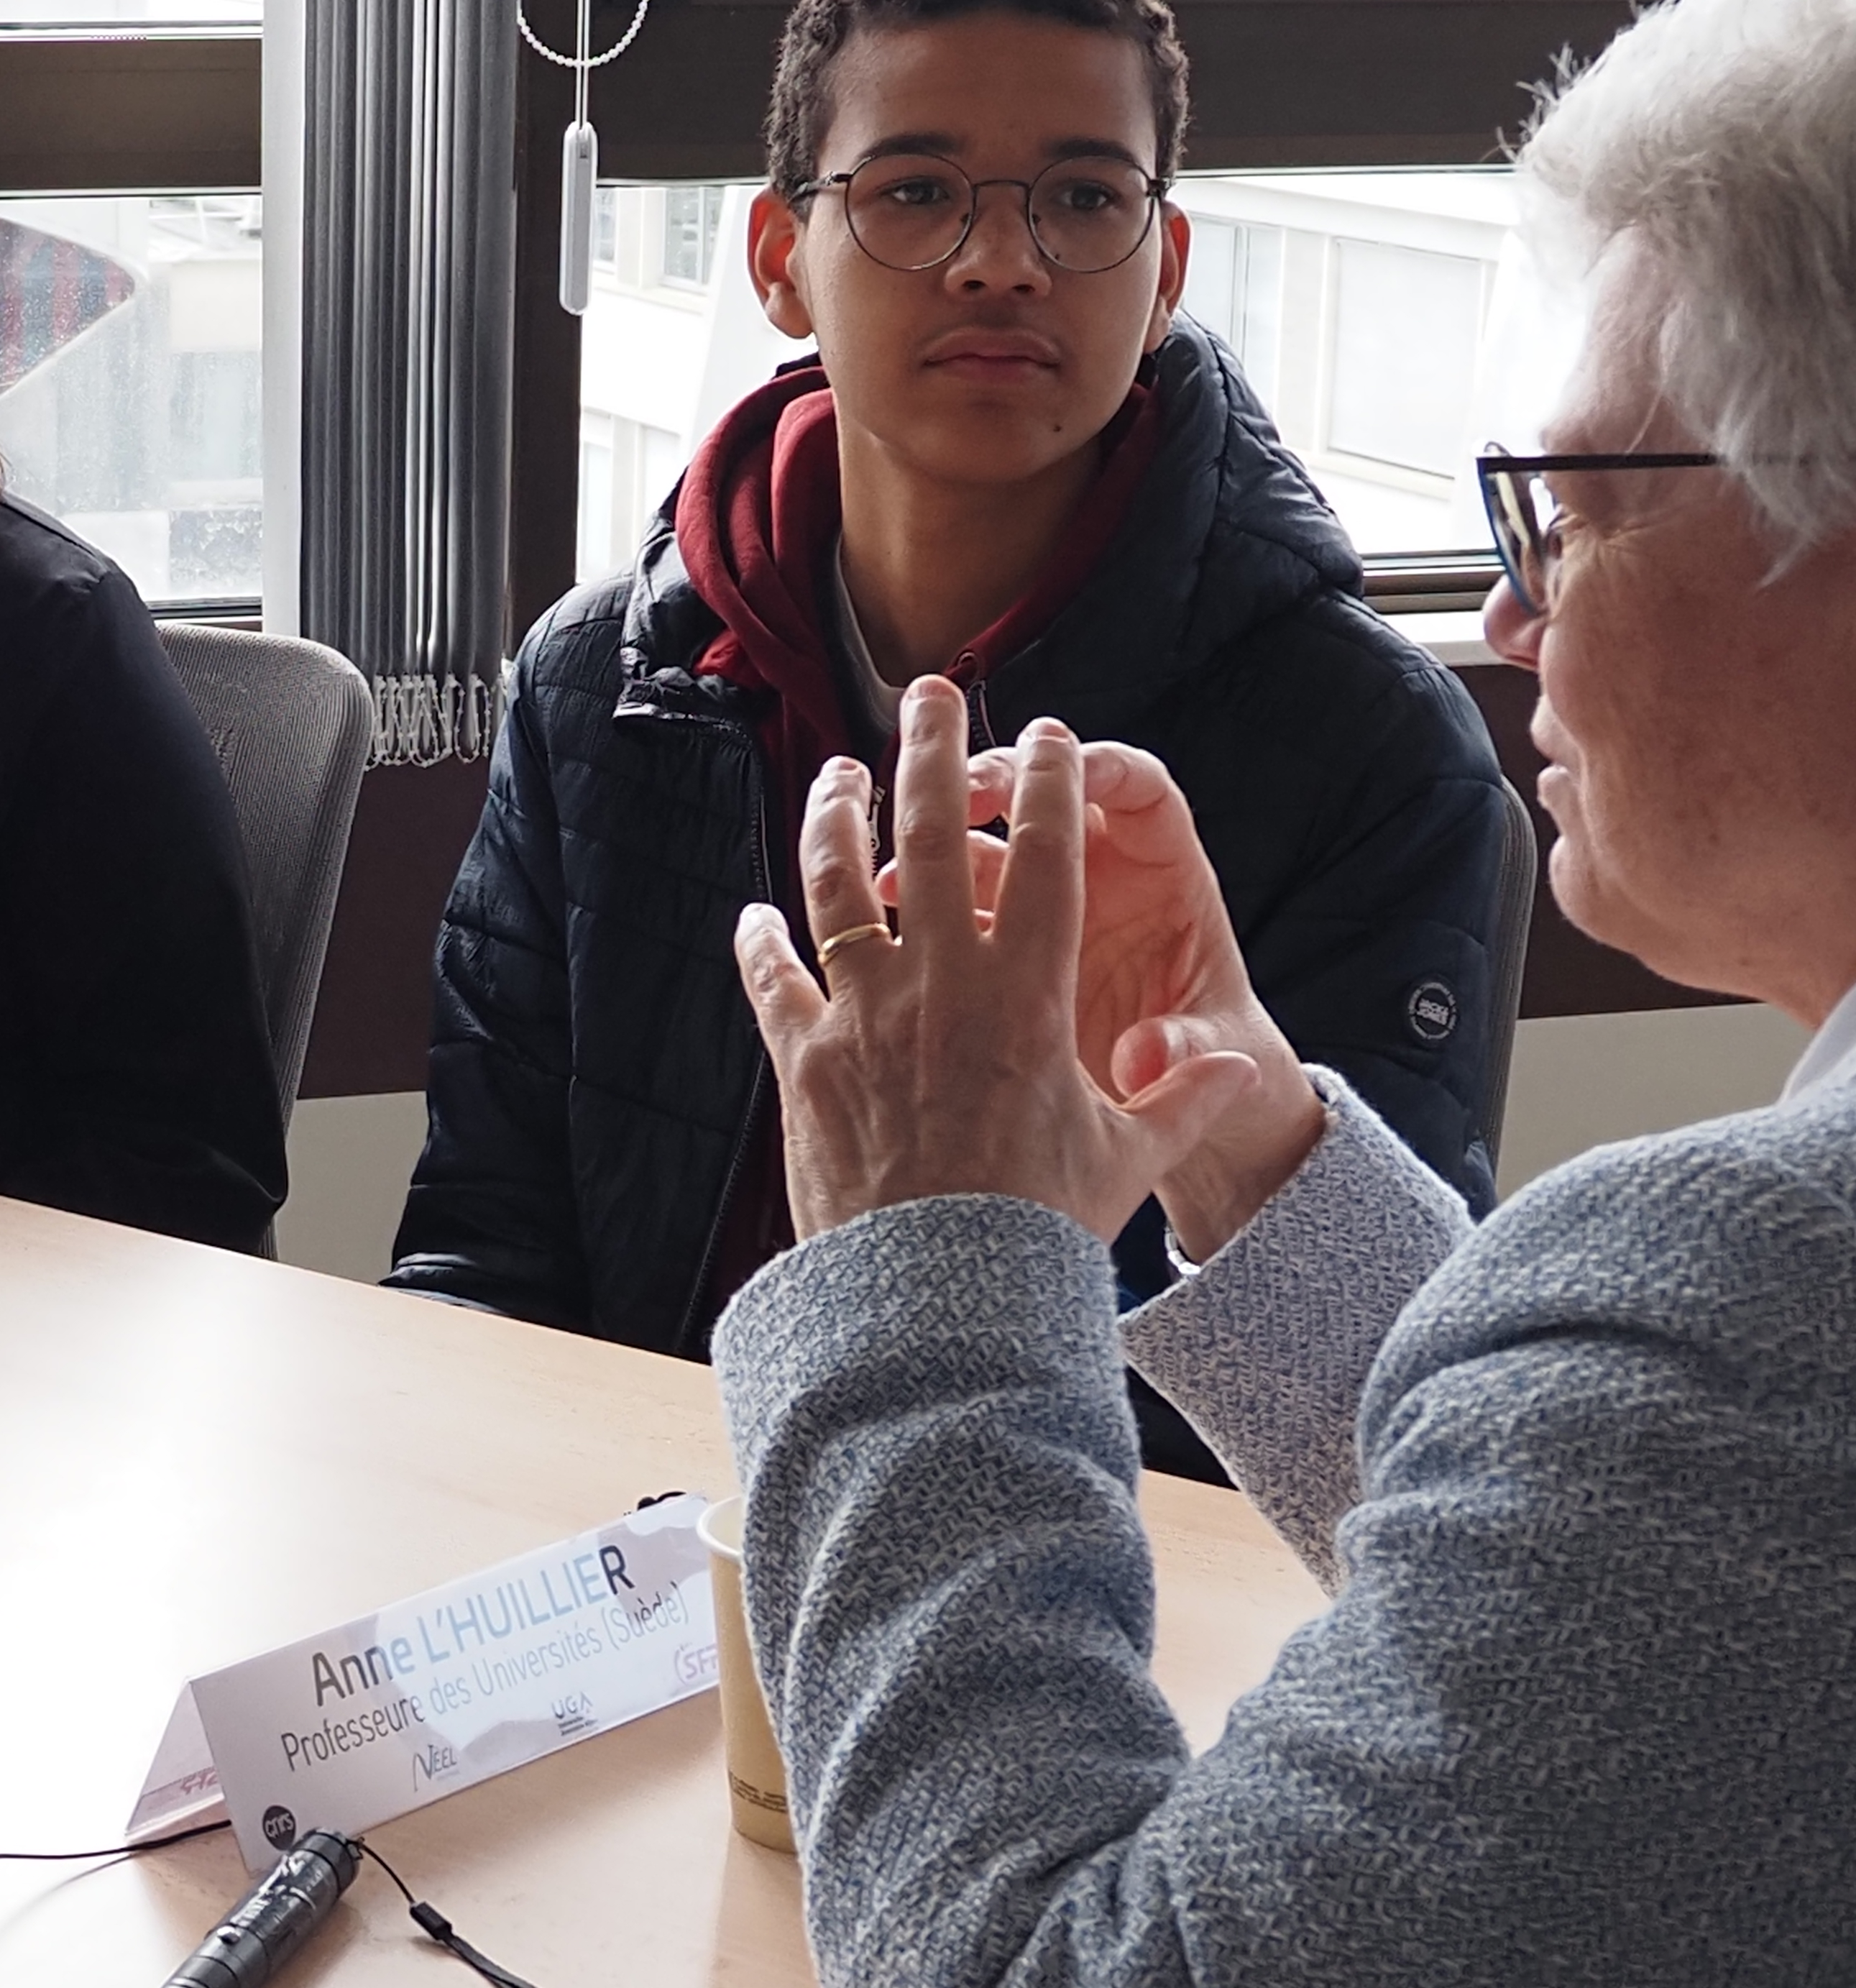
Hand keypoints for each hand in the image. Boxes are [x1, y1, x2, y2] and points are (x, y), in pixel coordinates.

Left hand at [732, 679, 1266, 1243]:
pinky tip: (755, 914)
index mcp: (1029, 994)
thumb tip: (1231, 1071)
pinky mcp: (803, 1059)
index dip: (1051, 787)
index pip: (1047, 860)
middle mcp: (940, 984)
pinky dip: (760, 942)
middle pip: (934, 834)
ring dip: (836, 817)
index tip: (1053, 736)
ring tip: (839, 771)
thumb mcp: (1123, 1160)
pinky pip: (773, 979)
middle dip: (932, 751)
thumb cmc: (1034, 1230)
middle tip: (932, 692)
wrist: (933, 1294)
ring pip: (837, 884)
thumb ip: (1173, 1100)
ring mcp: (862, 1014)